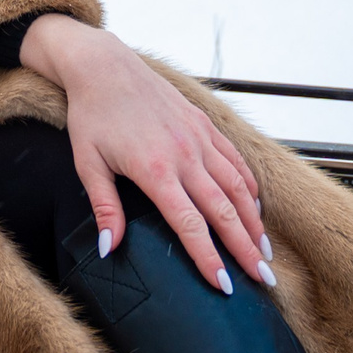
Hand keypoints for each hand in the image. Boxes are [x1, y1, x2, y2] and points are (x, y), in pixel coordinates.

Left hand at [17, 15, 272, 295]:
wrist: (104, 65)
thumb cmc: (92, 116)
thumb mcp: (88, 164)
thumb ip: (105, 208)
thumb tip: (109, 249)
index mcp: (156, 172)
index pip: (190, 226)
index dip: (209, 259)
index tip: (225, 286)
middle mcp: (185, 156)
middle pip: (224, 212)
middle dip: (245, 250)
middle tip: (264, 280)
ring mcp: (199, 139)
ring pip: (237, 187)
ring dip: (254, 222)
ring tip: (265, 252)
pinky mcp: (204, 125)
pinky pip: (235, 161)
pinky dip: (249, 187)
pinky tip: (254, 207)